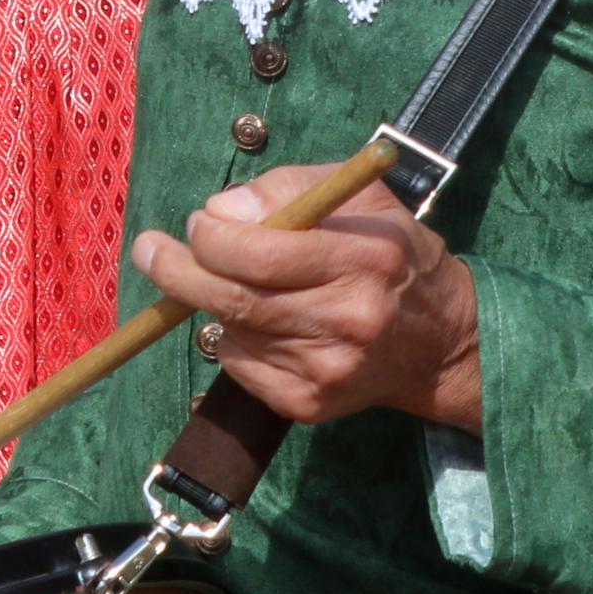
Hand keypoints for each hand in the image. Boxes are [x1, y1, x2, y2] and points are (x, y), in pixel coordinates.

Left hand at [134, 167, 483, 432]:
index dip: (213, 236)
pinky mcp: (311, 404)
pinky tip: (254, 322)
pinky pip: (241, 367)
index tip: (198, 221)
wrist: (442, 341)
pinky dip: (232, 340)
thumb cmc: (393, 253)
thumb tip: (220, 209)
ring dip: (212, 302)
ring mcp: (328, 370)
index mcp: (363, 259)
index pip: (262, 253)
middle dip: (179, 271)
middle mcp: (347, 320)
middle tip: (150, 250)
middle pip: (236, 299)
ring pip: (233, 332)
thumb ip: (290, 188)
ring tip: (221, 280)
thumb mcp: (360, 198)